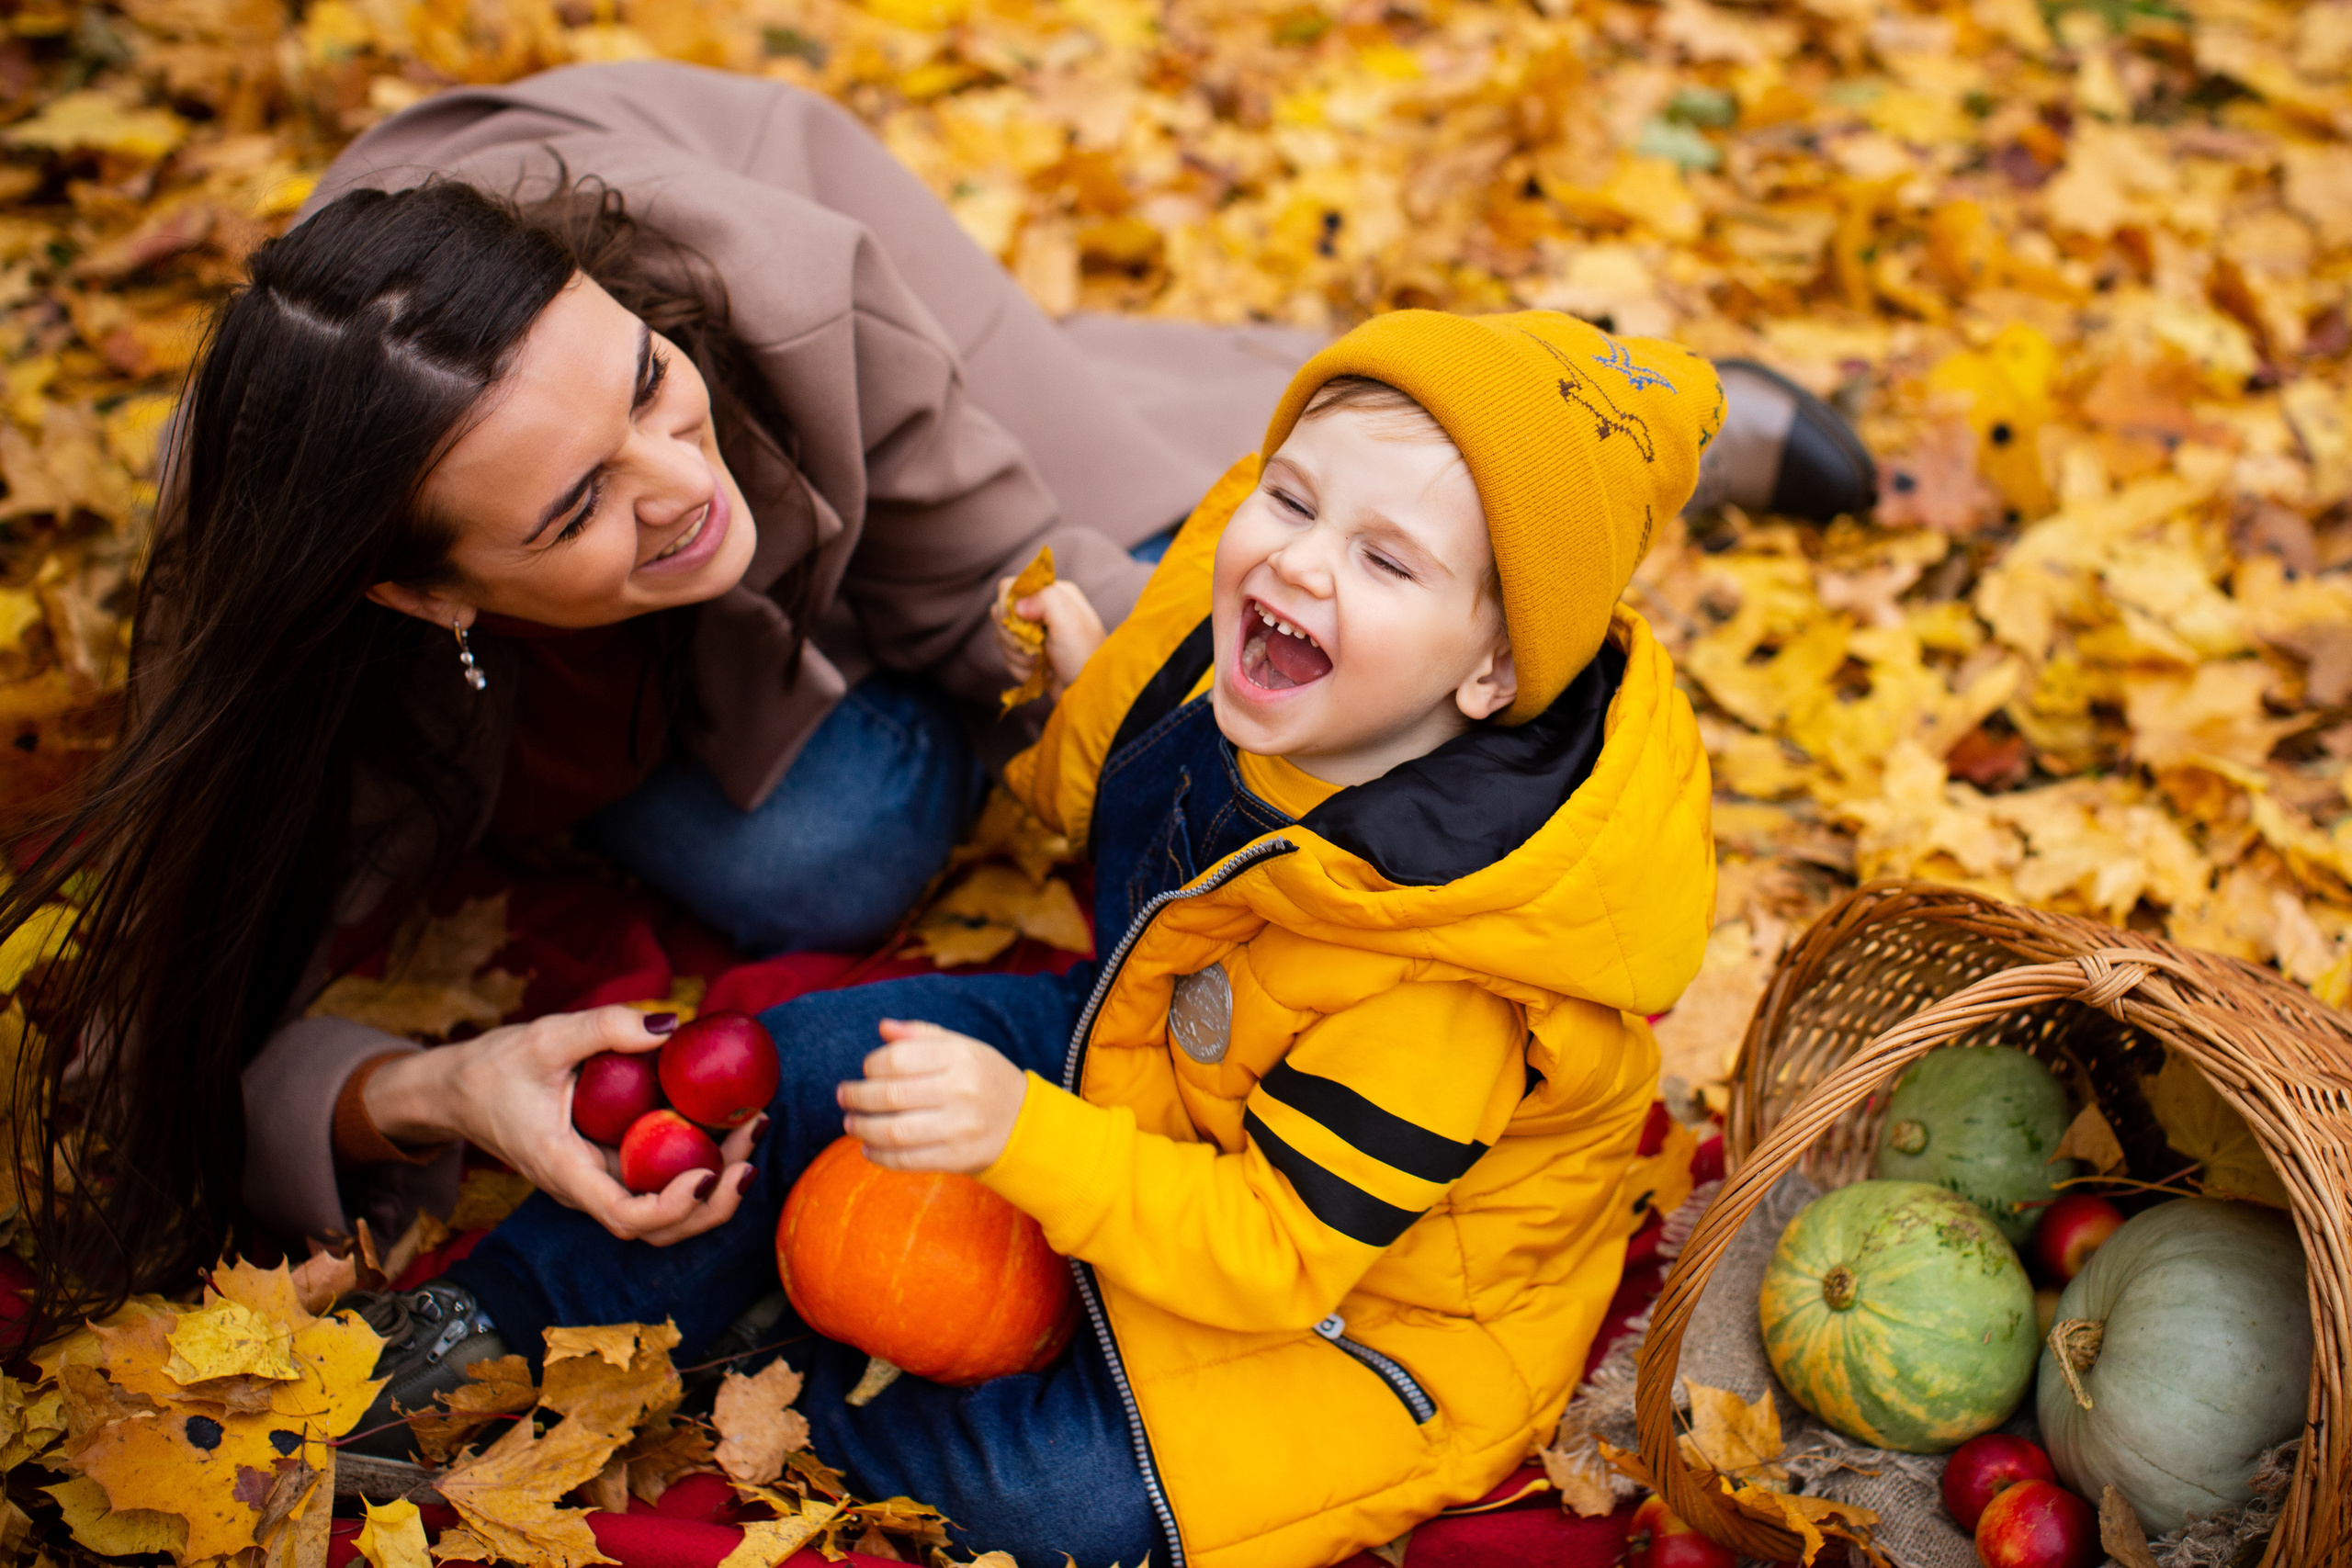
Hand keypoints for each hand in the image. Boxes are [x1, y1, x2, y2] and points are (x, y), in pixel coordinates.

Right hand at [362, 1007, 765, 1245]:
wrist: (460, 1090)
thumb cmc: (495, 1067)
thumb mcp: (545, 1037)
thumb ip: (606, 1028)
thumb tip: (673, 1025)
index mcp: (564, 1169)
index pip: (625, 1217)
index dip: (673, 1208)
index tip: (707, 1172)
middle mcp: (587, 1187)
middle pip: (659, 1228)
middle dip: (714, 1199)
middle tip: (751, 1141)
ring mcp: (600, 1181)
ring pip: (665, 1212)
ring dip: (715, 1184)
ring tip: (750, 1131)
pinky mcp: (610, 1167)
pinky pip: (659, 1181)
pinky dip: (698, 1163)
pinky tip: (725, 1125)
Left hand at [835, 1019, 1028, 1174]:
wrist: (1022, 1122)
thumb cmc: (982, 1077)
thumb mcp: (962, 1047)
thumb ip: (921, 1035)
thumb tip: (883, 1027)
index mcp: (961, 1056)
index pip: (899, 1058)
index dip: (872, 1065)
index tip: (865, 1071)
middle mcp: (962, 1090)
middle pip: (891, 1095)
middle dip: (858, 1097)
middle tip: (844, 1097)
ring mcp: (960, 1127)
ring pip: (895, 1131)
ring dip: (863, 1128)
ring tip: (851, 1123)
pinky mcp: (957, 1158)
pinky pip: (907, 1160)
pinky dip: (879, 1156)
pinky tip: (868, 1149)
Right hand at [994, 576, 1106, 701]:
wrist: (1087, 691)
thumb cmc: (1083, 655)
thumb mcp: (1070, 620)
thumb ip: (1046, 599)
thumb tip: (1018, 605)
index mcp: (1052, 593)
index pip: (1009, 587)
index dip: (1008, 607)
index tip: (1021, 623)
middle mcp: (1041, 609)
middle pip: (1000, 614)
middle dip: (1014, 636)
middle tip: (1037, 647)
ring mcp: (1033, 632)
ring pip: (1002, 638)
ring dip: (1019, 655)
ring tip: (1041, 662)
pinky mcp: (1028, 654)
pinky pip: (1008, 658)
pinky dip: (1021, 669)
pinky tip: (1039, 672)